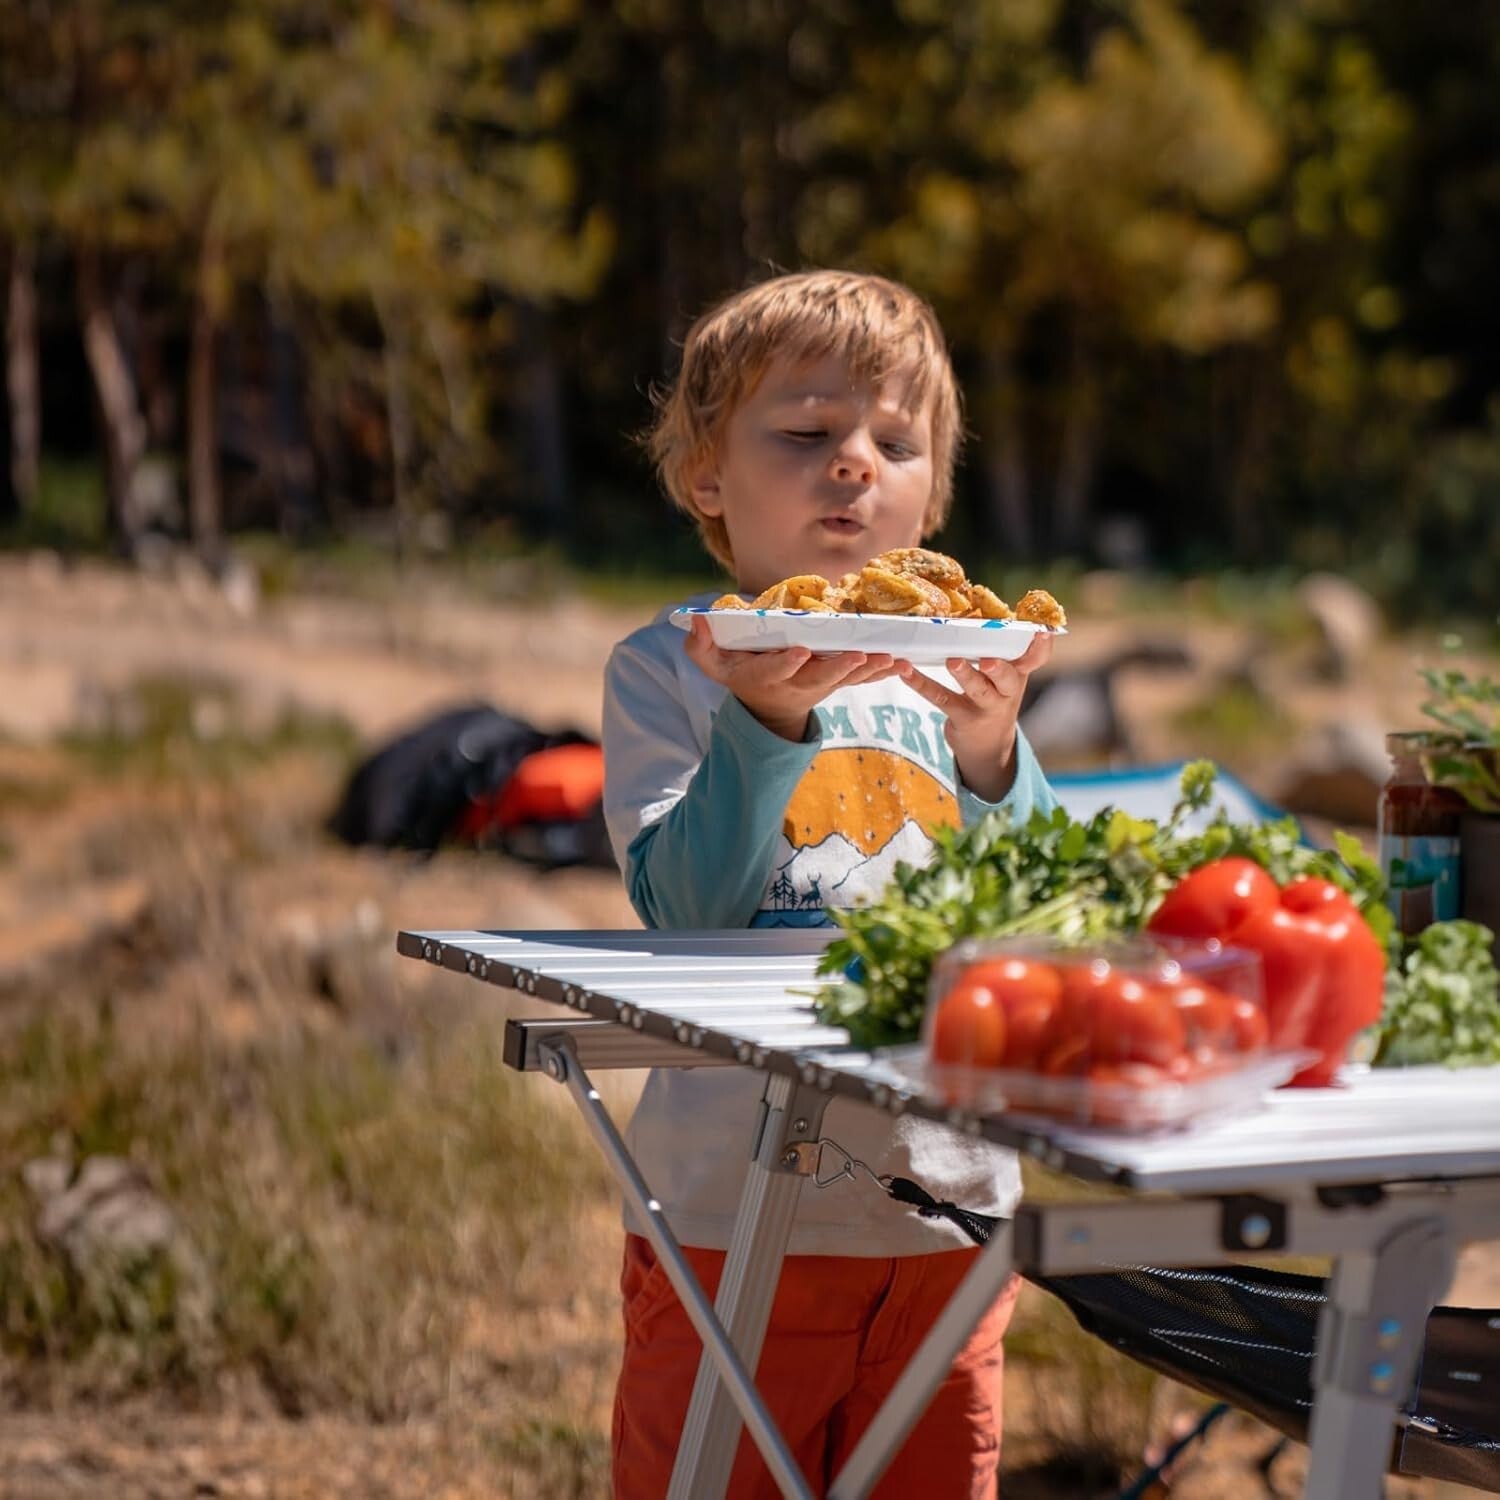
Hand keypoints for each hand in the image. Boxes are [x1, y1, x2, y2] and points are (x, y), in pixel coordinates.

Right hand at [685, 616, 898, 740]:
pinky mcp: (839, 682)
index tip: (800, 652)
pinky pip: (863, 678)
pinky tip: (905, 663)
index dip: (787, 663)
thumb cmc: (740, 674)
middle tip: (858, 656)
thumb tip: (696, 622)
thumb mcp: (715, 664)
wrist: (769, 707)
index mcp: (767, 676)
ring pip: (849, 679)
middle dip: (839, 668)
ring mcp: (822, 684)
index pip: (776, 670)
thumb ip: (702, 646)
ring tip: (892, 660)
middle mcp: (797, 683)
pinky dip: (883, 671)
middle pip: (820, 677)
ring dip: (870, 670)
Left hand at [897, 632, 1052, 801]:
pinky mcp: (962, 718)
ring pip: (976, 690)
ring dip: (964, 675)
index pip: (1035, 660)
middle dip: (998, 669)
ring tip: (952, 661)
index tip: (1042, 631)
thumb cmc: (996, 698)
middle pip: (1006, 679)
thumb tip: (992, 611)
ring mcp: (985, 708)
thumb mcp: (1008, 679)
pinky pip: (941, 699)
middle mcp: (1006, 692)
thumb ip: (1007, 653)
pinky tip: (906, 671)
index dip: (1041, 647)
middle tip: (988, 659)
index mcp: (1018, 675)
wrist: (989, 748)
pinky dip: (921, 683)